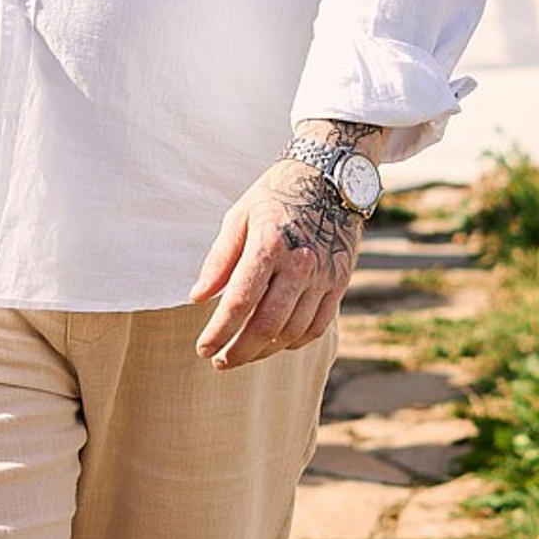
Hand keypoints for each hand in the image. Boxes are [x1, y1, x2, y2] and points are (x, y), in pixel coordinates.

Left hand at [191, 161, 357, 369]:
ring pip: (293, 332)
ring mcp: (324, 275)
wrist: (330, 177)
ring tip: (243, 353)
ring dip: (265, 351)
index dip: (219, 332)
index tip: (202, 348)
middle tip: (220, 361)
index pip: (240, 302)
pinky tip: (275, 343)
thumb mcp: (239, 216)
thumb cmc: (276, 195)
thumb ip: (219, 259)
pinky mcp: (340, 282)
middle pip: (267, 325)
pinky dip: (294, 342)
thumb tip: (198, 297)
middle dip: (240, 351)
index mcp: (270, 244)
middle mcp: (300, 263)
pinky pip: (317, 326)